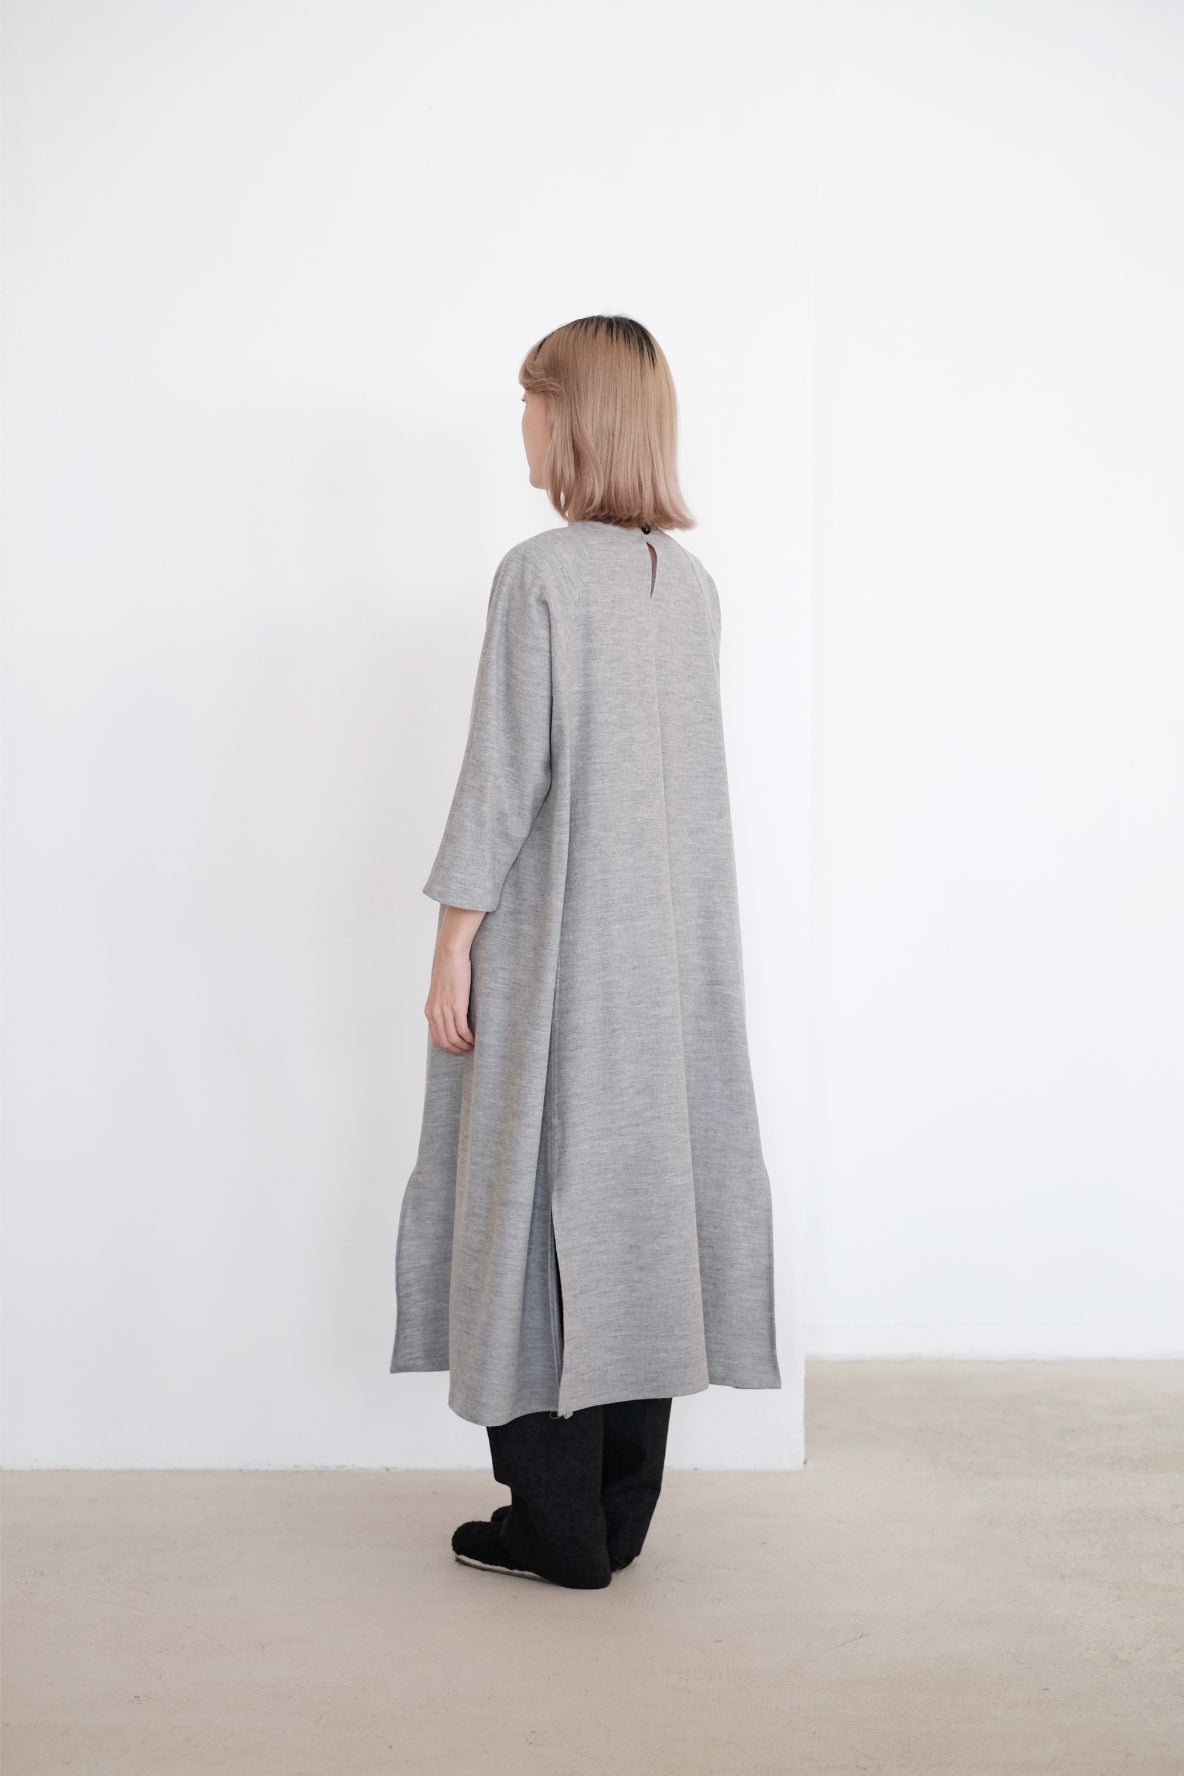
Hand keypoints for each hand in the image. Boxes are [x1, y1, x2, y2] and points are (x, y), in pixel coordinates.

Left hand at [425, 909, 482, 1052]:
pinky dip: (469, 1038)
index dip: (449, 1046)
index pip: (437, 1037)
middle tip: (469, 1050)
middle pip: (445, 1041)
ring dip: (465, 1046)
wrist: (450, 955)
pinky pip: (462, 1030)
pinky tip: (476, 1039)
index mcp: (430, 1011)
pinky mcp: (457, 1007)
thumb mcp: (441, 991)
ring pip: (453, 1039)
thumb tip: (452, 1013)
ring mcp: (445, 1011)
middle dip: (457, 1049)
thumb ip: (443, 1004)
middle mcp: (435, 1013)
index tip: (460, 1047)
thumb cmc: (449, 969)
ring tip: (474, 1046)